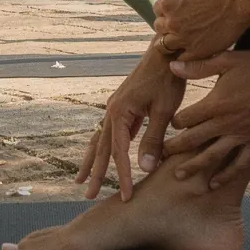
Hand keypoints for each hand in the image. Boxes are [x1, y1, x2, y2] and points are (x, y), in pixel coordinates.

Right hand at [76, 44, 185, 201]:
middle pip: (102, 148)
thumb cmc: (167, 79)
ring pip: (100, 140)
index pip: (120, 153)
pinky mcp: (122, 106)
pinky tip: (101, 156)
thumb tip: (144, 169)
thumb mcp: (163, 110)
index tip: (127, 198)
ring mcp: (115, 107)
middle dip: (96, 173)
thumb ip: (153, 139)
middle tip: (88, 196)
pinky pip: (108, 132)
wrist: (165, 52)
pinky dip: (103, 148)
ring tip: (82, 180)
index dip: (123, 176)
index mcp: (120, 112)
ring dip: (93, 161)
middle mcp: (112, 110)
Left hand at [153, 0, 249, 59]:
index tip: (177, 14)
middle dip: (168, 27)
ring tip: (185, 41)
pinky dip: (184, 55)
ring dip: (172, 43)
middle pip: (160, 29)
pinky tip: (193, 50)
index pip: (157, 11)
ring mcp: (183, 38)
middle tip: (181, 27)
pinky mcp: (197, 51)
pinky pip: (181, 59)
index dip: (167, 12)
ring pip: (165, 46)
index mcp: (167, 3)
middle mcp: (171, 22)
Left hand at [161, 49, 249, 188]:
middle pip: (193, 140)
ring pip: (212, 157)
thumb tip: (172, 64)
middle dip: (175, 149)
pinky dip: (226, 175)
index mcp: (216, 104)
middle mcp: (226, 124)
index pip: (186, 119)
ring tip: (178, 176)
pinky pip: (238, 164)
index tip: (167, 125)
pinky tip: (215, 183)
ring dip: (194, 167)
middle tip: (159, 157)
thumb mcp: (227, 60)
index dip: (174, 123)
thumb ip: (199, 66)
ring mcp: (242, 136)